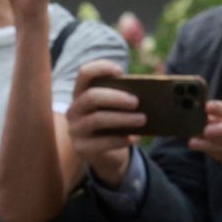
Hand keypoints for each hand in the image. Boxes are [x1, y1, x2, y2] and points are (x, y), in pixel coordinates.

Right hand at [66, 60, 145, 186]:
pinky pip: (103, 142)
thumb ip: (124, 97)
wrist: (106, 153)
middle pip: (91, 96)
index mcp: (81, 93)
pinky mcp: (82, 148)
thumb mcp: (116, 108)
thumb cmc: (114, 123)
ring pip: (97, 119)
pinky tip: (135, 137)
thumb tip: (146, 92)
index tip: (120, 71)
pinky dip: (121, 139)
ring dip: (122, 118)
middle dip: (115, 97)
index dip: (100, 68)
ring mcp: (75, 129)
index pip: (84, 73)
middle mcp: (74, 109)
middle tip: (136, 101)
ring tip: (142, 119)